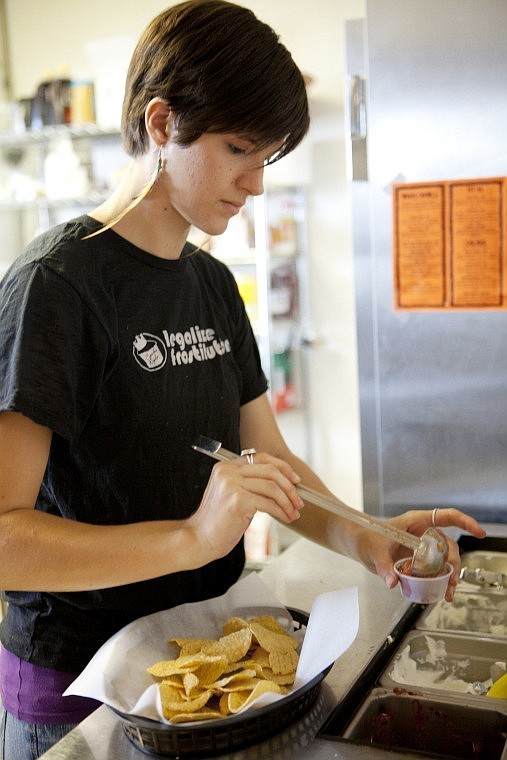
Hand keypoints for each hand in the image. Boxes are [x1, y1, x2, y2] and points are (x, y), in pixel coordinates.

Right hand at [187, 452, 303, 560]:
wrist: (199, 539)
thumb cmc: (217, 522)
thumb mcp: (231, 494)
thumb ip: (248, 483)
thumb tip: (281, 482)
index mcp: (225, 466)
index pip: (260, 457)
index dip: (282, 467)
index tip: (295, 480)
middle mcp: (228, 471)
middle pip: (270, 470)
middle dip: (289, 486)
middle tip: (298, 501)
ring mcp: (232, 485)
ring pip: (272, 487)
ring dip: (287, 501)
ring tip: (293, 512)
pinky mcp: (238, 500)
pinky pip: (269, 503)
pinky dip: (281, 512)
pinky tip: (285, 518)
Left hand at [357, 507, 485, 601]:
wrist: (356, 543)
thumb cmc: (365, 536)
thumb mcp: (374, 550)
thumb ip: (384, 566)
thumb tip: (392, 581)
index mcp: (415, 521)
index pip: (446, 516)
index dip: (465, 522)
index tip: (478, 532)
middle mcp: (422, 533)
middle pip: (448, 545)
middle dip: (454, 563)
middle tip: (452, 580)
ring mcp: (421, 547)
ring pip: (444, 560)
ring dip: (449, 575)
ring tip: (448, 591)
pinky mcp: (417, 560)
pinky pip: (434, 570)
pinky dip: (439, 581)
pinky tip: (440, 593)